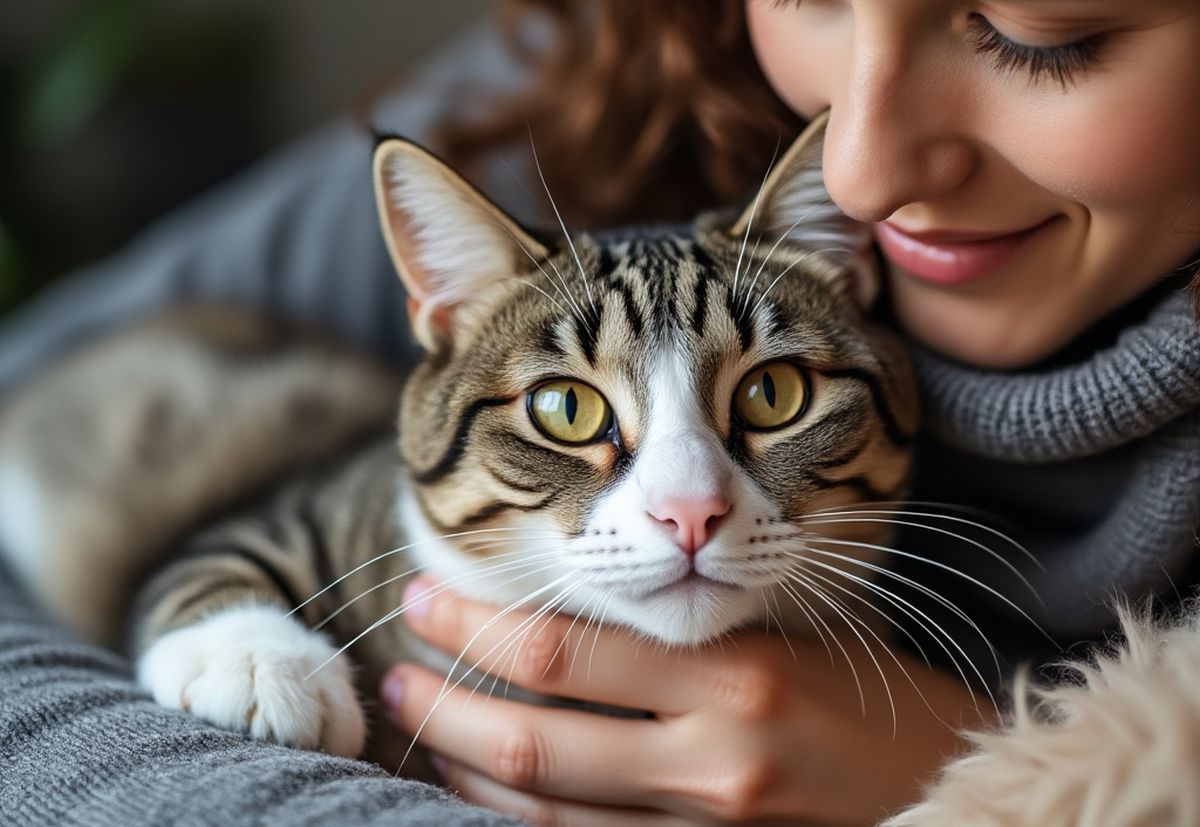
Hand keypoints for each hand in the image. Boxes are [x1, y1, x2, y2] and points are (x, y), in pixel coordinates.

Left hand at [381, 576, 990, 825]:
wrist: (962, 790)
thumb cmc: (877, 702)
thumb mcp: (793, 639)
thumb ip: (686, 635)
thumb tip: (573, 616)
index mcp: (735, 681)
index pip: (568, 653)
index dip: (478, 628)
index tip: (424, 599)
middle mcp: (712, 764)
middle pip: (537, 743)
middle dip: (446, 704)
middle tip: (396, 667)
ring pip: (547, 816)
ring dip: (468, 771)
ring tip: (422, 726)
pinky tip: (486, 796)